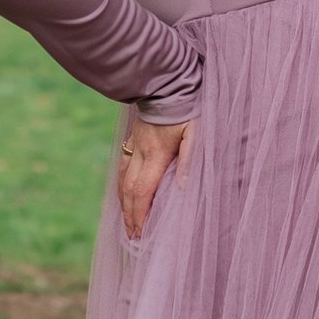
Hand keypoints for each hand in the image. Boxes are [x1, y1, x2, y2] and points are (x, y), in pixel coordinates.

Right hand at [117, 112, 193, 241]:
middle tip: (132, 237)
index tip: (140, 233)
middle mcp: (141, 153)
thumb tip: (183, 189)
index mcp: (156, 155)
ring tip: (127, 222)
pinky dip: (122, 186)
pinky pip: (123, 167)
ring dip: (124, 204)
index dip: (140, 215)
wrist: (166, 82)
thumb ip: (190, 160)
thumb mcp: (196, 133)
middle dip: (130, 216)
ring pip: (123, 180)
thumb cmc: (187, 108)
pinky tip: (124, 194)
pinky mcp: (133, 139)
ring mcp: (134, 145)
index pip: (143, 192)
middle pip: (129, 191)